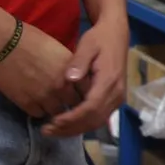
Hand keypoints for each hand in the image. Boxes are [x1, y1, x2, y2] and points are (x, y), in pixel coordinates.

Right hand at [0, 25, 80, 119]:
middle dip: (72, 103)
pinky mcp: (26, 103)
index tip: (80, 92)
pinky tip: (36, 103)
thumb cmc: (31, 39)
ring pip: (57, 113)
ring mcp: (43, 96)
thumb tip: (75, 78)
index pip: (87, 91)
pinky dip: (38, 110)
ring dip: (55, 108)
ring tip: (50, 103)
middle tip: (66, 100)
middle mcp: (60, 86)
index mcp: (71, 71)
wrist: (3, 43)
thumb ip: (70, 67)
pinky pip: (38, 114)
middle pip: (74, 104)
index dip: (84, 93)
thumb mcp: (59, 50)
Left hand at [43, 18, 128, 137]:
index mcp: (110, 80)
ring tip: (53, 130)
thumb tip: (70, 78)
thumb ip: (79, 62)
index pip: (91, 107)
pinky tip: (66, 124)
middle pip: (94, 120)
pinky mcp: (114, 99)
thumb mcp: (87, 45)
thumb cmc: (100, 39)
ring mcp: (117, 98)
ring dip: (75, 129)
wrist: (117, 34)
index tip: (53, 121)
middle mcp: (116, 93)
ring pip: (97, 122)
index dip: (72, 118)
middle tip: (47, 130)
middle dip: (70, 128)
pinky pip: (99, 118)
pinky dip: (82, 124)